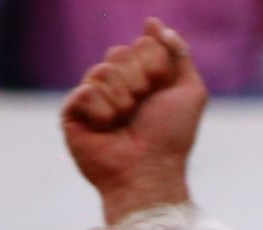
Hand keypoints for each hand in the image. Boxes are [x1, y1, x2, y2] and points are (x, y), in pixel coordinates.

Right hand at [61, 18, 207, 224]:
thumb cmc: (171, 138)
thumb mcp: (190, 92)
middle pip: (119, 52)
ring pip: (101, 70)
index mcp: (142, 80)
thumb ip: (179, 55)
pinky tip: (106, 128)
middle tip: (142, 106)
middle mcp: (116, 87)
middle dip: (137, 78)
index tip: (160, 86)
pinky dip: (102, 109)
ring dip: (122, 96)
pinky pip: (84, 91)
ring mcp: (93, 100)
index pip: (141, 46)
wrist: (149, 172)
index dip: (153, 63)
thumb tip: (154, 23)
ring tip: (125, 121)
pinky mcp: (73, 114)